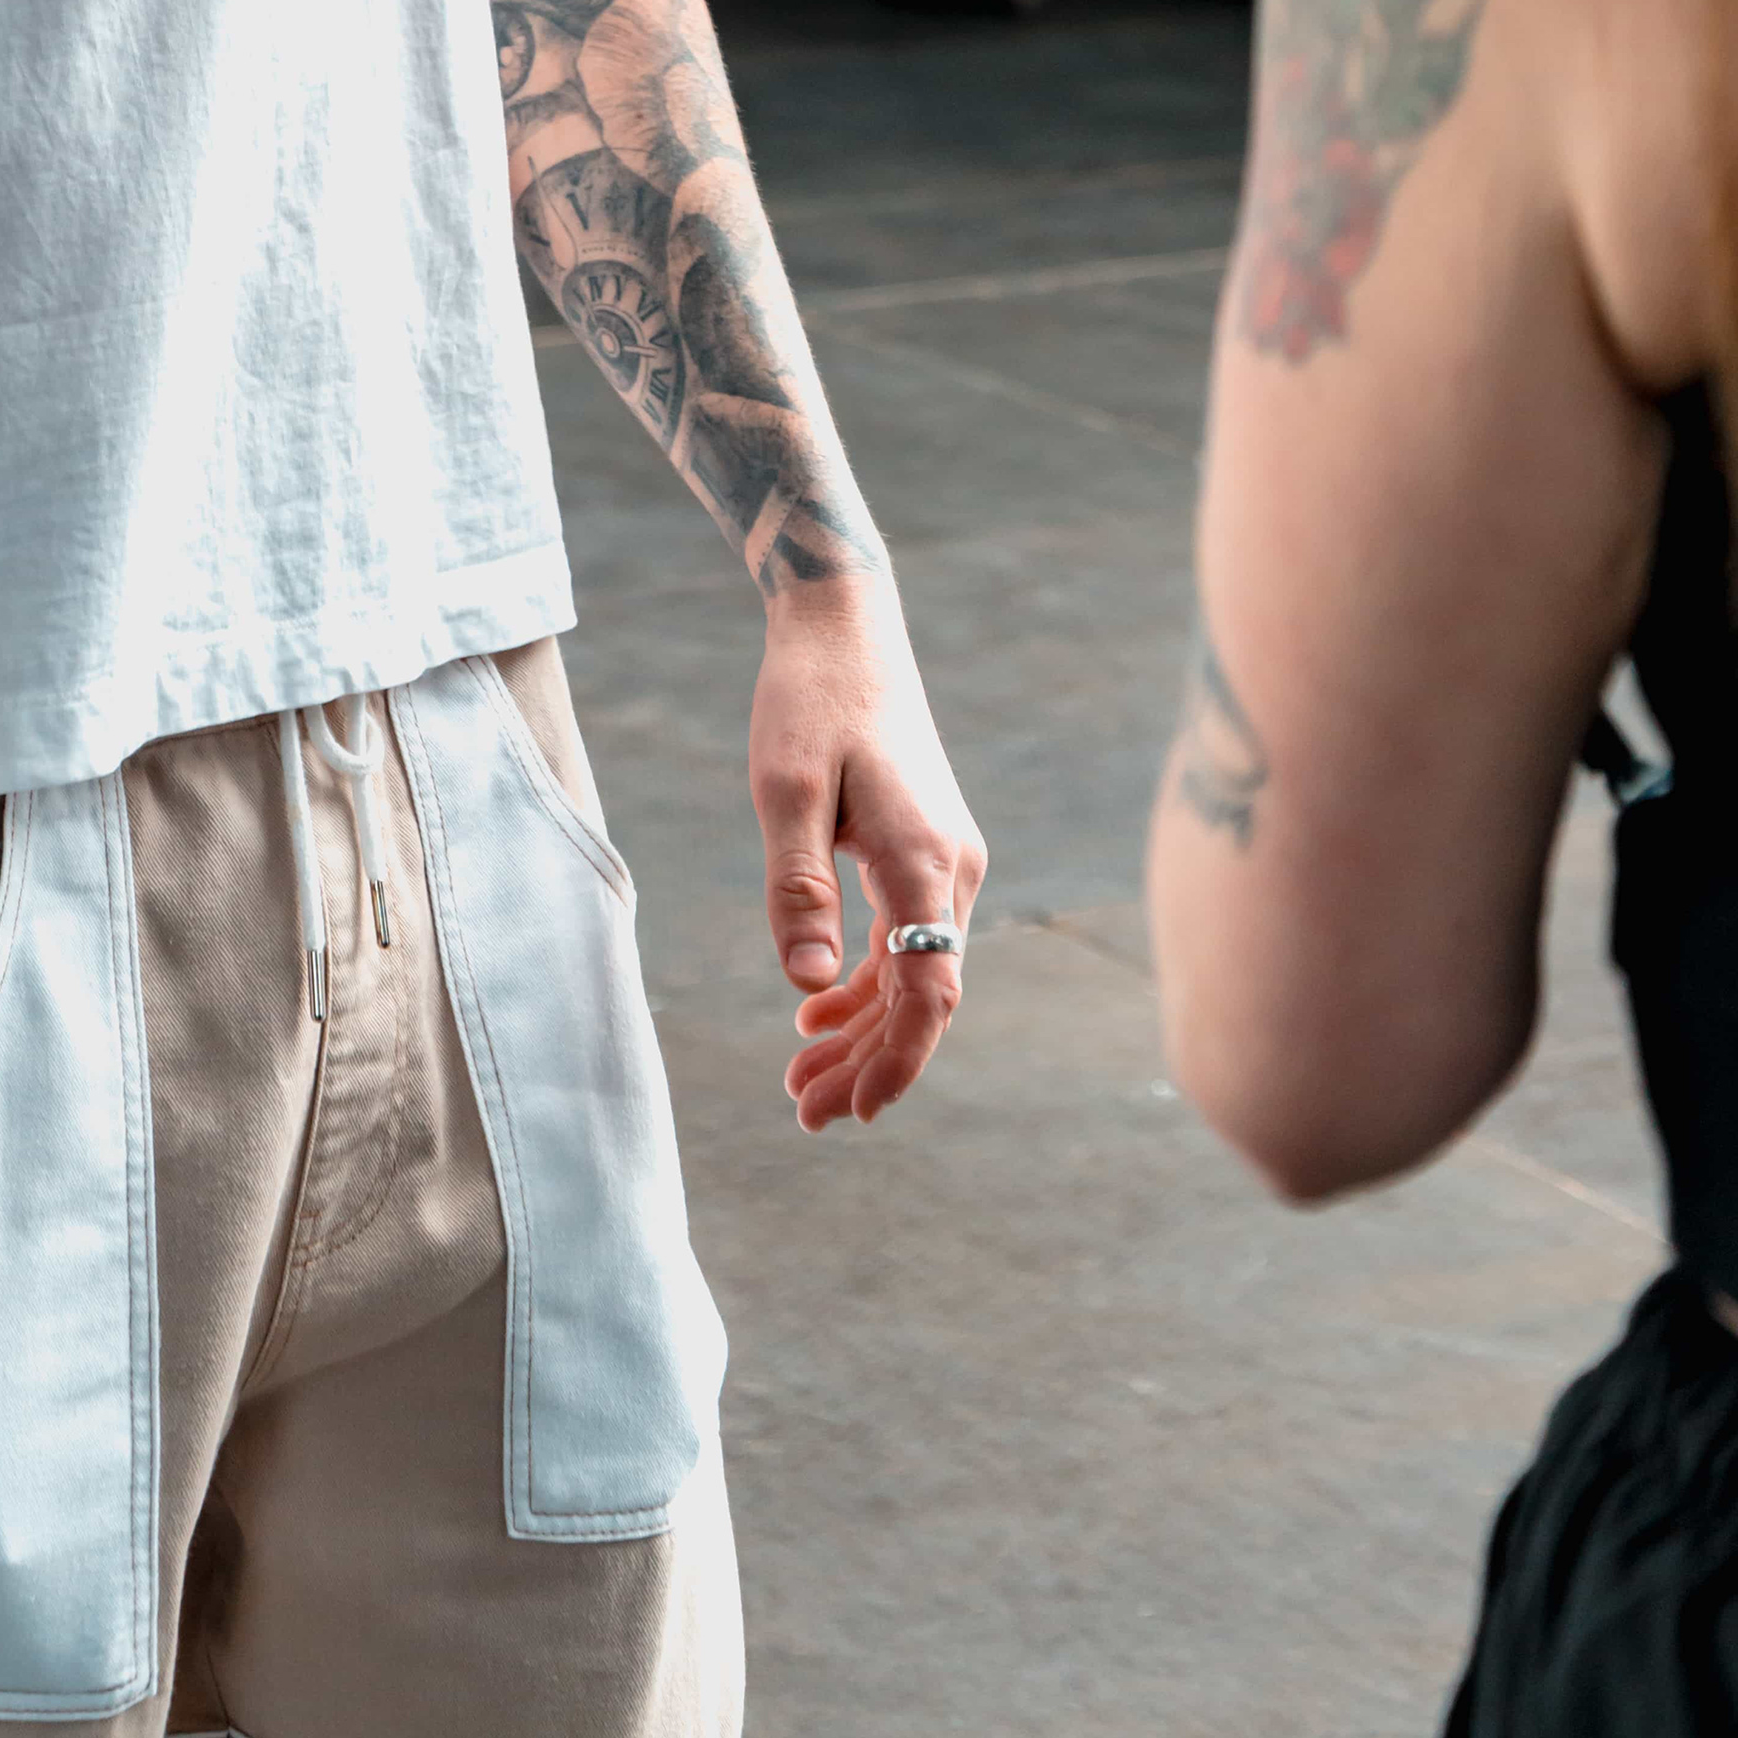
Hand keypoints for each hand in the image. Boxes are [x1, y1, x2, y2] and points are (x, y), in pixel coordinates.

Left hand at [748, 578, 985, 1130]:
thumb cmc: (809, 698)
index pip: (927, 993)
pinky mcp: (925, 848)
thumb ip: (797, 889)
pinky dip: (866, 982)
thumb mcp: (785, 790)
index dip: (897, 1061)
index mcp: (926, 860)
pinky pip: (906, 939)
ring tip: (802, 1077)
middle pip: (923, 997)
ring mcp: (945, 860)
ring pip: (914, 973)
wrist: (842, 624)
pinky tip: (817, 1009)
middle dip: (870, 1062)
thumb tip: (807, 988)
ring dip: (864, 1029)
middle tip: (806, 1113)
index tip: (854, 1112)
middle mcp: (952, 869)